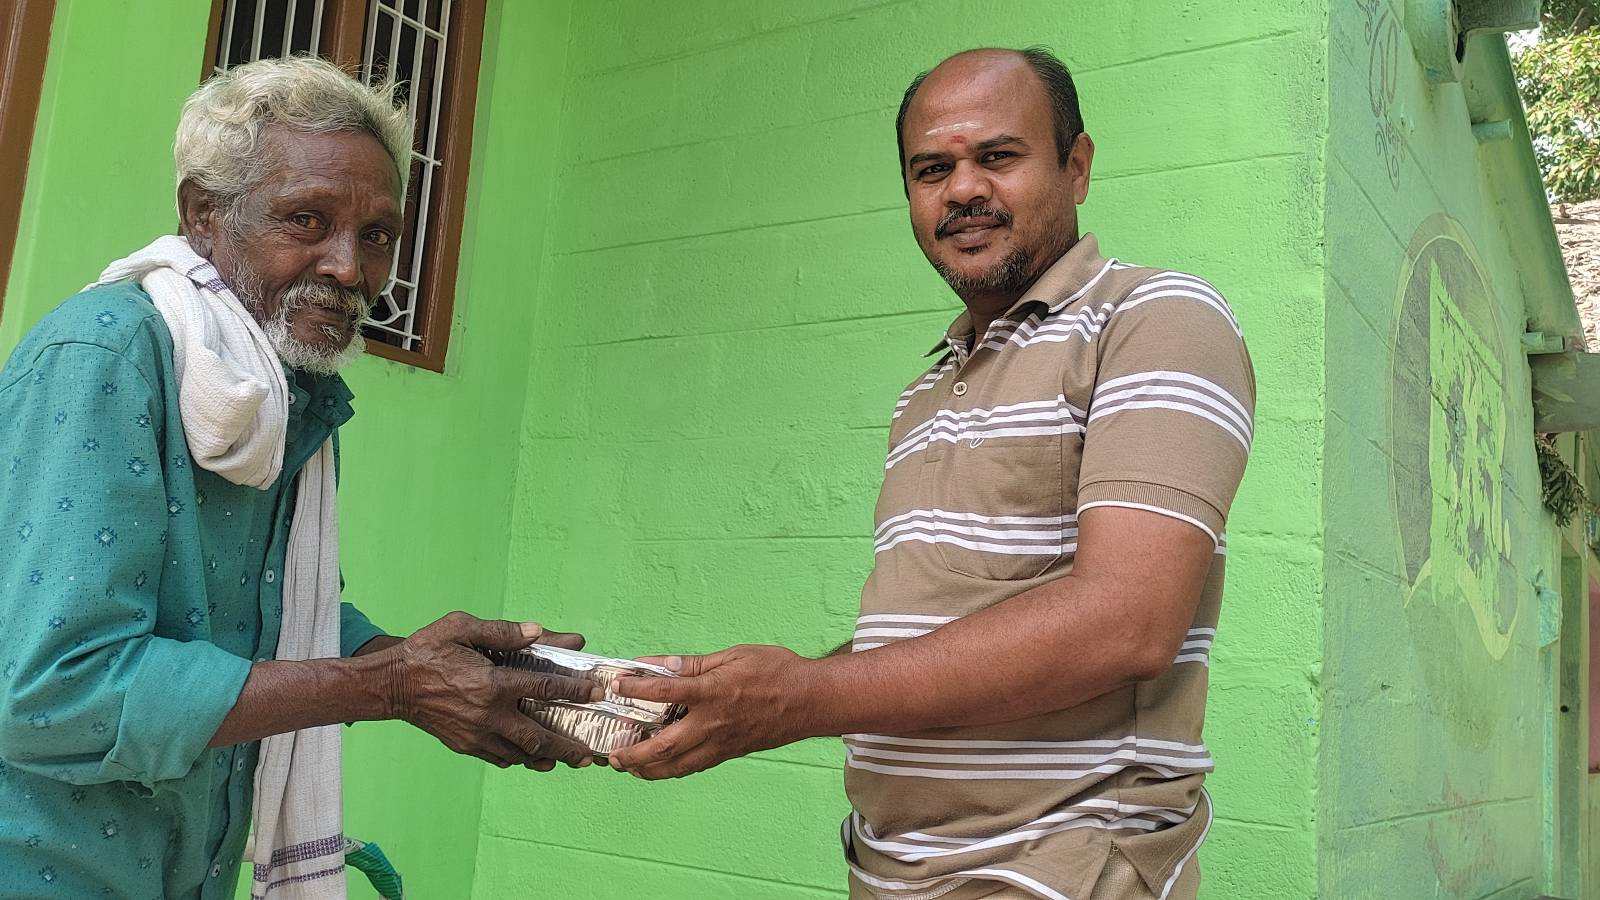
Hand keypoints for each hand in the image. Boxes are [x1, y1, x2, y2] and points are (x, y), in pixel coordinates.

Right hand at [379, 612, 602, 769]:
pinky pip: (500, 757)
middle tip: (589, 753)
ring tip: (569, 760)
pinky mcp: (465, 745)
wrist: (391, 684)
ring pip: (521, 753)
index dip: (575, 691)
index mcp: (492, 683)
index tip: (597, 693)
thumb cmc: (426, 651)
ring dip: (547, 758)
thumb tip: (539, 631)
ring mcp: (476, 734)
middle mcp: (489, 714)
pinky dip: (519, 758)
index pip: (544, 688)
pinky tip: (531, 756)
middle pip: (539, 737)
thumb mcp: (461, 627)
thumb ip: (503, 630)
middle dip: (567, 747)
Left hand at [606, 644, 817, 779]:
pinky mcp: (730, 753)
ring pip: (678, 765)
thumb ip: (695, 663)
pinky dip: (674, 769)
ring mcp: (721, 742)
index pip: (664, 691)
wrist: (811, 701)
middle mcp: (713, 722)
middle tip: (612, 755)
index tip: (616, 685)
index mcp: (713, 692)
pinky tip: (662, 767)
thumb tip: (661, 664)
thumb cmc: (778, 671)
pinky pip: (696, 765)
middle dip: (634, 753)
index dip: (636, 688)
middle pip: (664, 745)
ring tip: (629, 767)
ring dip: (649, 769)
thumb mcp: (735, 655)